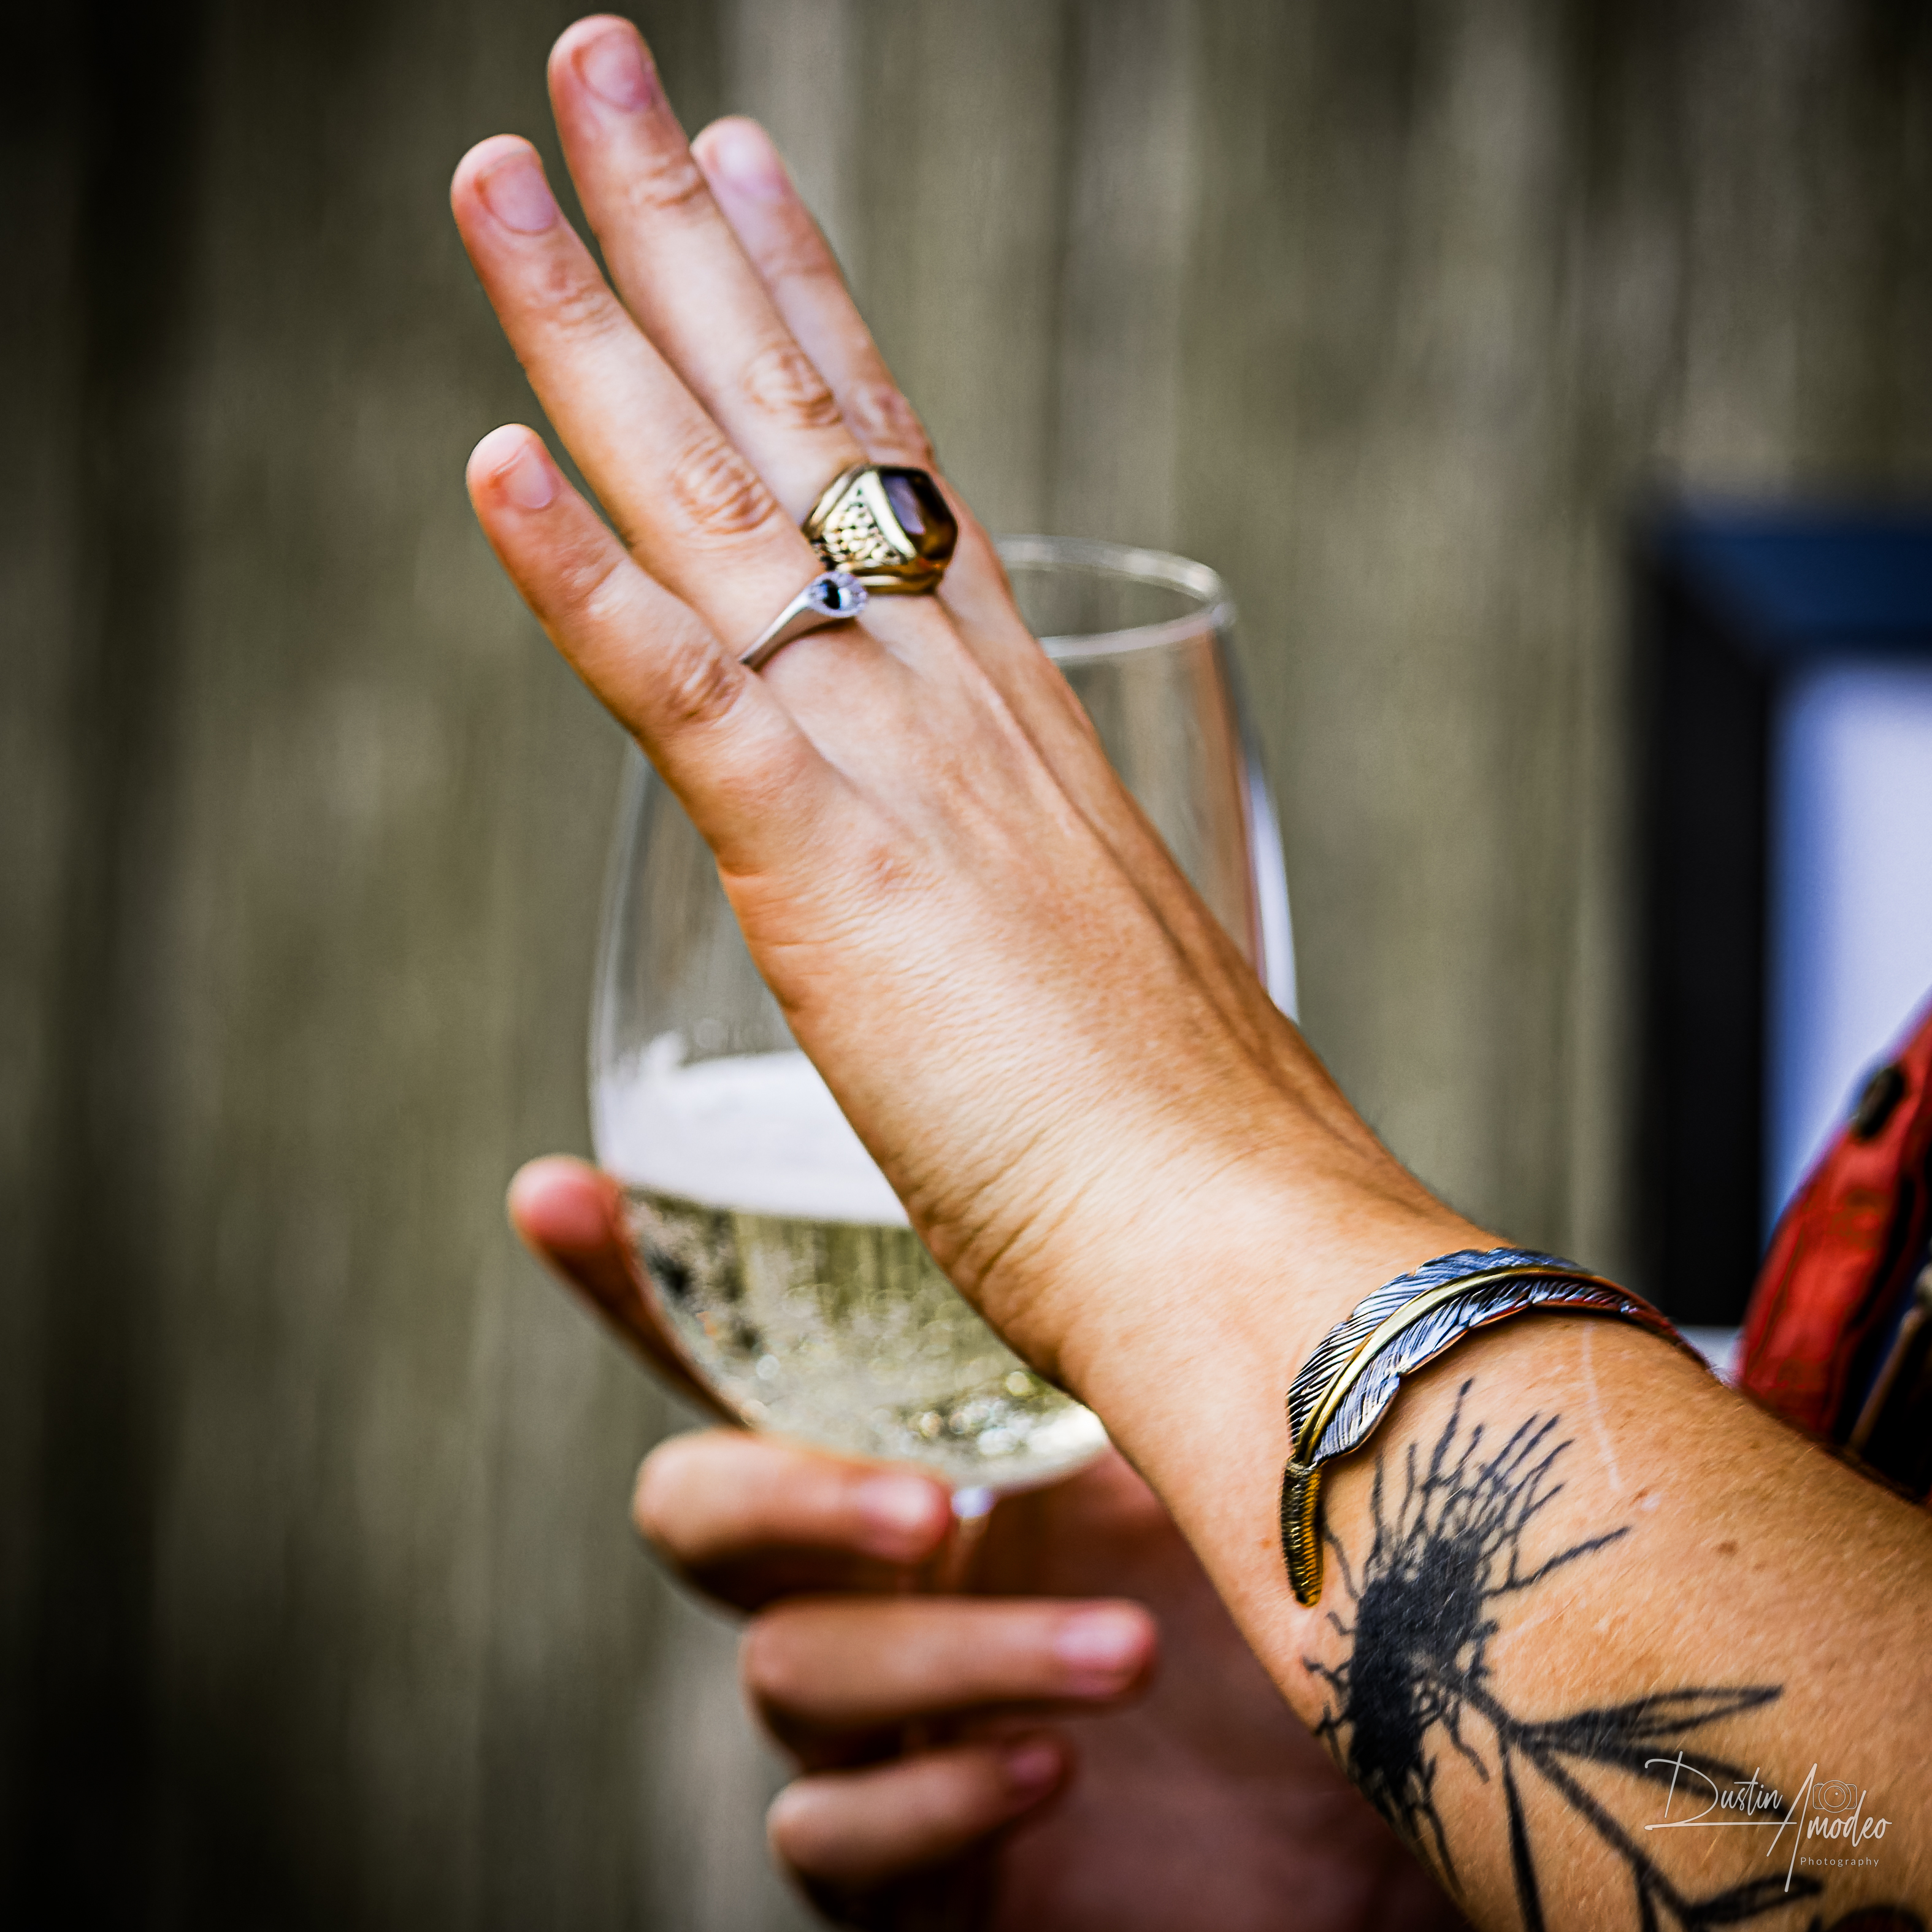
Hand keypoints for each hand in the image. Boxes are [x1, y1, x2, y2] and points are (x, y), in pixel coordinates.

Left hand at [451, 16, 1462, 1418]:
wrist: (1244, 1243)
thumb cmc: (1179, 1149)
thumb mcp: (1086, 977)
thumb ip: (1015, 902)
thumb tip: (984, 900)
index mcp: (1007, 723)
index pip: (895, 472)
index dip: (815, 311)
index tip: (757, 178)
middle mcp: (953, 702)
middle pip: (801, 424)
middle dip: (688, 235)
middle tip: (604, 72)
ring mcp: (897, 772)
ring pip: (726, 509)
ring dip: (601, 329)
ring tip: (506, 170)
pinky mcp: (838, 876)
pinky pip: (689, 694)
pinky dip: (581, 579)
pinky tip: (491, 457)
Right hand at [511, 1157, 1459, 1931]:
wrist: (1434, 1762)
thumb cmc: (1325, 1568)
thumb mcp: (1221, 1414)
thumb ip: (1132, 1312)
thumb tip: (1120, 1129)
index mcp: (933, 1432)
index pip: (749, 1348)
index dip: (634, 1276)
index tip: (556, 1192)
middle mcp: (889, 1562)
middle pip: (699, 1510)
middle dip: (779, 1494)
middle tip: (928, 1504)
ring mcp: (896, 1712)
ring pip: (785, 1671)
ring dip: (943, 1657)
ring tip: (1122, 1654)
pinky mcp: (926, 1864)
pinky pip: (831, 1839)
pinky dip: (926, 1805)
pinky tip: (1043, 1772)